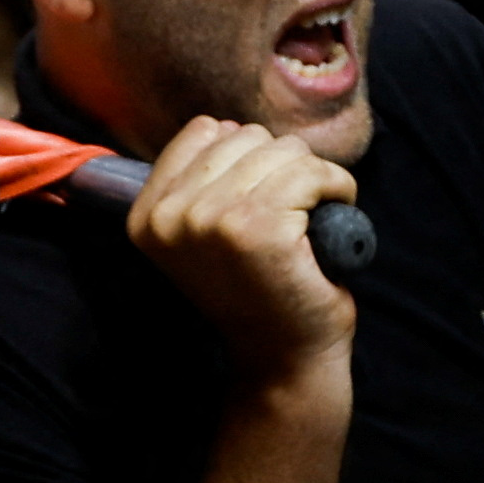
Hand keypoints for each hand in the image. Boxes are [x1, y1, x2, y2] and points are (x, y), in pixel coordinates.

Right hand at [122, 116, 358, 387]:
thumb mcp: (200, 235)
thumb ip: (197, 183)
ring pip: (284, 151)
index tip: (258, 195)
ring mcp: (212, 221)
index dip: (244, 156)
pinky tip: (331, 216)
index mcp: (146, 215)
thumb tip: (222, 125)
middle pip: (247, 136)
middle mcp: (170, 216)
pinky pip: (313, 174)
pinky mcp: (261, 228)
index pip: (203, 131)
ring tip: (310, 215)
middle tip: (291, 211)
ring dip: (313, 177)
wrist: (282, 357)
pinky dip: (337, 188)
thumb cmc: (256, 291)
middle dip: (281, 165)